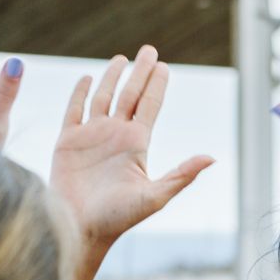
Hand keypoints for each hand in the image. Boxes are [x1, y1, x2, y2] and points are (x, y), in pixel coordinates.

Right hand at [51, 45, 214, 245]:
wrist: (80, 230)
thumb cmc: (117, 219)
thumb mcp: (154, 196)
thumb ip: (182, 175)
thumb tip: (212, 157)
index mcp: (136, 144)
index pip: (149, 106)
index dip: (157, 84)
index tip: (164, 64)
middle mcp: (115, 136)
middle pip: (130, 95)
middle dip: (139, 72)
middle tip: (149, 49)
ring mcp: (91, 137)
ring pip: (103, 97)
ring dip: (112, 77)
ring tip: (121, 58)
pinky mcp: (67, 142)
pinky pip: (73, 110)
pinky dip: (79, 93)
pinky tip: (86, 77)